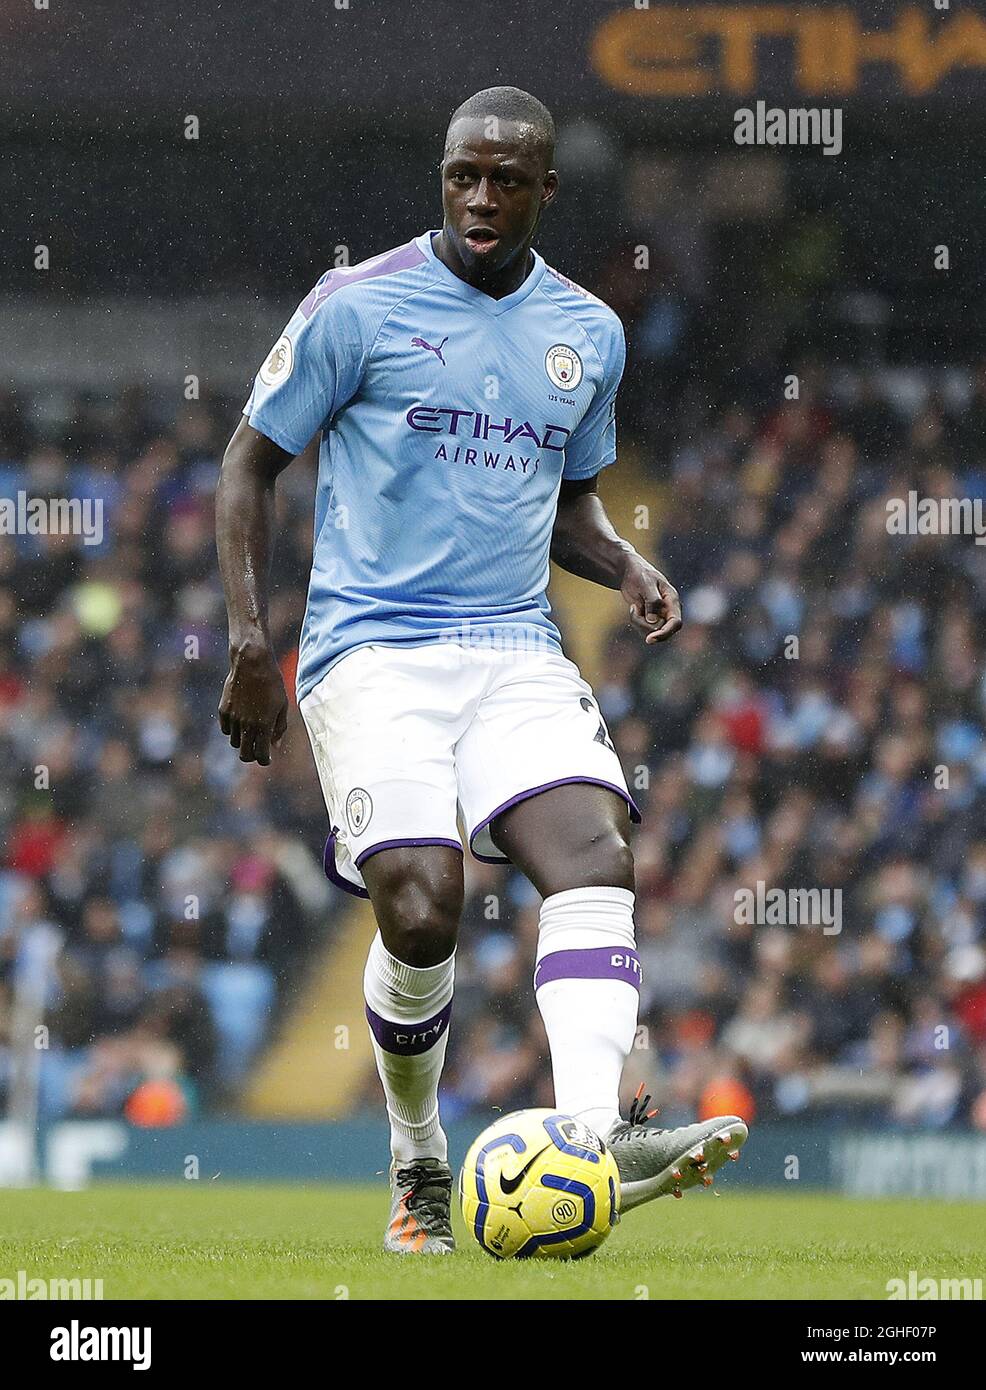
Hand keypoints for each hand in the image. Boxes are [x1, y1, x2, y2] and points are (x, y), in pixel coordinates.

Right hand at [218, 640, 288, 764]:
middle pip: (245, 755)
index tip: (267, 758)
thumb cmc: (272, 683)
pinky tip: (241, 721)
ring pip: (235, 743)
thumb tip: (275, 746)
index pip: (261, 755)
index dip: (265, 760)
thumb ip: (279, 728)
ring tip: (251, 731)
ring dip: (243, 741)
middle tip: (257, 749)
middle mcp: (247, 725)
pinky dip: (233, 730)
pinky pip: (226, 730)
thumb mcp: (282, 705)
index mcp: (264, 726)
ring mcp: (233, 718)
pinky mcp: (223, 711)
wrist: (252, 664)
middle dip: (252, 756)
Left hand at [619, 554, 681, 644]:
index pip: (675, 623)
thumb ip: (652, 601)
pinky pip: (644, 630)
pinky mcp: (651, 620)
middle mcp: (669, 611)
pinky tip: (634, 608)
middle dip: (644, 624)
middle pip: (661, 631)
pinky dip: (636, 621)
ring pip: (651, 632)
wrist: (630, 573)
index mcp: (673, 601)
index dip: (665, 633)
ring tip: (634, 607)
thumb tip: (653, 621)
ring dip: (638, 622)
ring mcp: (661, 617)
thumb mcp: (646, 584)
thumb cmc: (640, 575)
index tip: (649, 639)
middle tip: (634, 609)